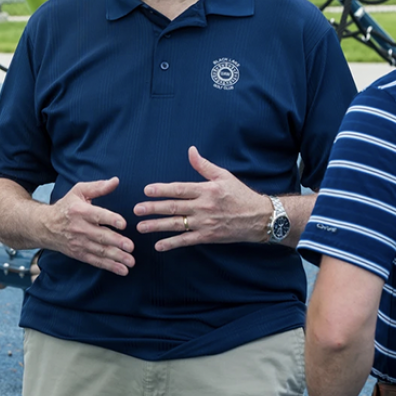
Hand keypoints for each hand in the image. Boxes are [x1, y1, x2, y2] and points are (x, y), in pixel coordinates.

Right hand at [45, 178, 134, 274]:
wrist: (45, 226)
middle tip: (131, 246)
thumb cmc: (66, 206)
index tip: (123, 224)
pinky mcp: (79, 254)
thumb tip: (115, 181)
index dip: (110, 219)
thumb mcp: (78, 191)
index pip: (97, 215)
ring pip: (100, 251)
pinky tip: (122, 270)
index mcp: (80, 211)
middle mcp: (80, 228)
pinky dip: (109, 266)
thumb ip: (98, 187)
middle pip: (100, 236)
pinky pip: (96, 261)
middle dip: (116, 242)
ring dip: (117, 257)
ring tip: (131, 261)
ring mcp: (79, 243)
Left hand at [134, 146, 270, 249]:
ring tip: (140, 227)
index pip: (179, 189)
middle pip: (173, 207)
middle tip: (136, 210)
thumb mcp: (224, 176)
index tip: (146, 190)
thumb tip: (191, 150)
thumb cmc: (240, 195)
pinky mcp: (207, 236)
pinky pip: (186, 241)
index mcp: (206, 190)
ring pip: (176, 225)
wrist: (259, 218)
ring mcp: (204, 223)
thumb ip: (203, 165)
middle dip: (153, 208)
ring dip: (157, 226)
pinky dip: (171, 244)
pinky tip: (158, 246)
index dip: (162, 190)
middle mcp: (203, 207)